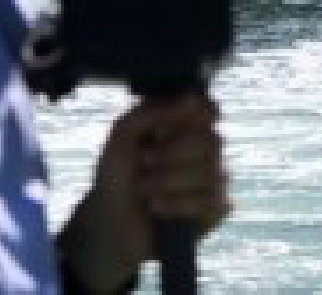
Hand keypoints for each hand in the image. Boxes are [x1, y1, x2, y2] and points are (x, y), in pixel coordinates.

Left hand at [60, 94, 228, 292]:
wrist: (108, 223)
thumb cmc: (116, 175)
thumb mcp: (123, 135)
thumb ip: (152, 111)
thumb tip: (193, 99)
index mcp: (186, 126)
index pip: (210, 110)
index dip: (189, 119)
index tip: (159, 131)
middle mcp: (205, 150)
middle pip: (213, 140)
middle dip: (172, 153)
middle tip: (143, 162)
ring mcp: (213, 180)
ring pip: (212, 172)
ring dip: (169, 181)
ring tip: (144, 190)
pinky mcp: (214, 211)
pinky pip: (214, 202)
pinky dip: (179, 205)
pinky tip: (158, 208)